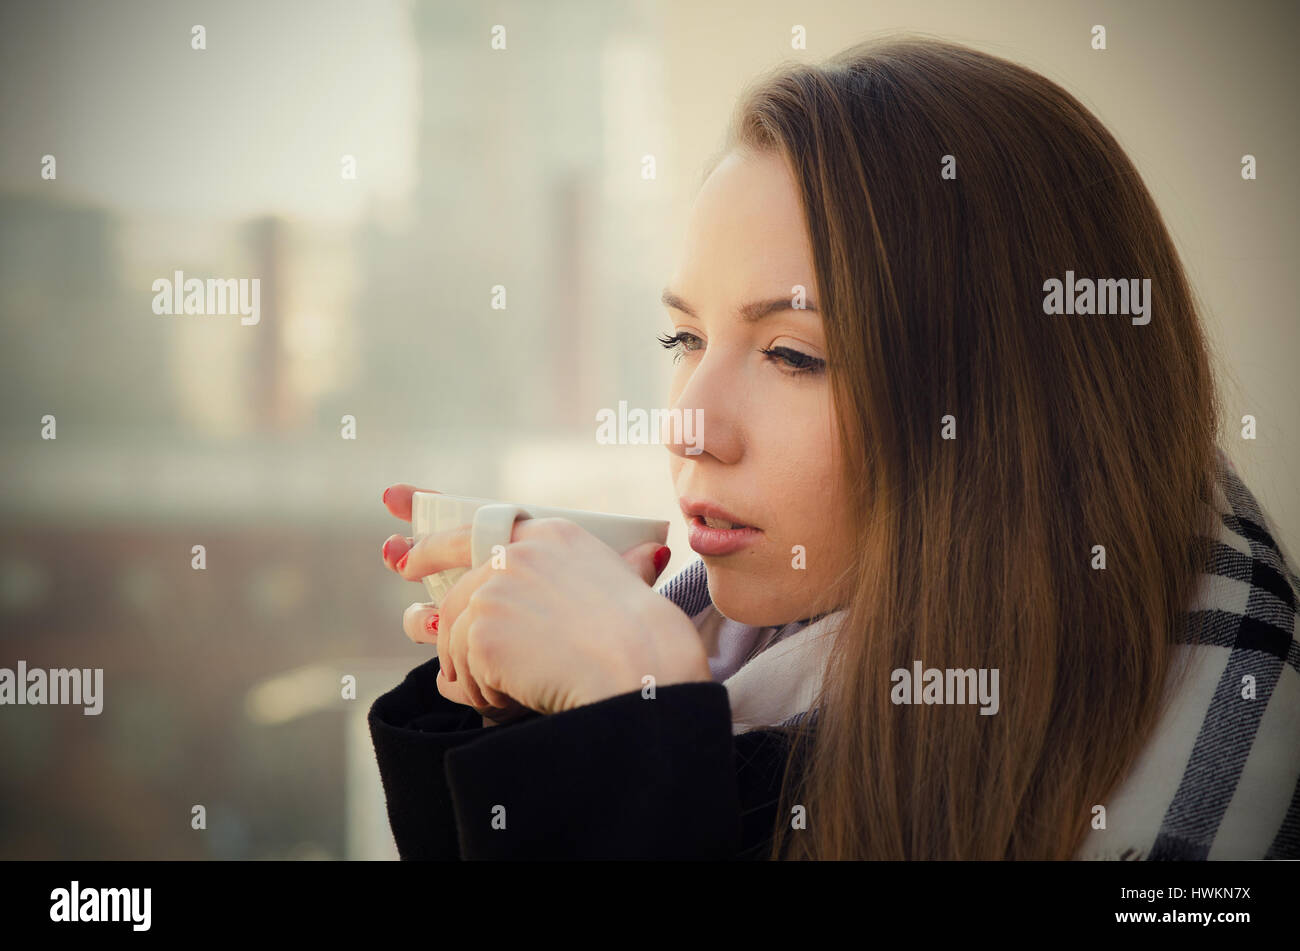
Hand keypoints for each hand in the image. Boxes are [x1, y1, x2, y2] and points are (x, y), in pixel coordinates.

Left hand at [380, 483, 710, 717]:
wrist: (643, 671)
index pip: (475, 527)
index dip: (432, 547)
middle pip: (458, 596)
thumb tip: (652, 553)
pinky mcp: (484, 629)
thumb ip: (622, 564)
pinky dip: (482, 695)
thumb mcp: (632, 583)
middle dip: (446, 635)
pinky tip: (511, 701)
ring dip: (474, 674)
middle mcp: (516, 551)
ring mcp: (496, 588)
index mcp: (552, 533)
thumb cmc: (651, 638)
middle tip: (447, 666)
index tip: (407, 560)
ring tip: (505, 693)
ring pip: (456, 637)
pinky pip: (462, 671)